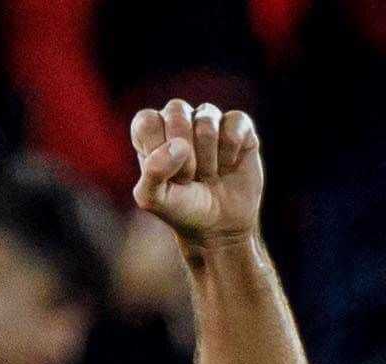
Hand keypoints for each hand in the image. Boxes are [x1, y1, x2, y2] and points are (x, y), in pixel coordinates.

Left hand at [129, 99, 266, 248]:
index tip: (165, 176)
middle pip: (177, 115)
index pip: (147, 121)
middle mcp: (178, 118)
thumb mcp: (153, 200)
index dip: (157, 151)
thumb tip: (180, 146)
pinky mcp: (238, 124)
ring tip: (208, 174)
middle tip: (189, 178)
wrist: (218, 226)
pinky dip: (230, 153)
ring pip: (206, 123)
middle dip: (184, 157)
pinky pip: (234, 123)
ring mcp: (209, 119)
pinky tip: (228, 166)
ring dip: (208, 160)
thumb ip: (151, 173)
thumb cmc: (180, 209)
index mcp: (150, 131)